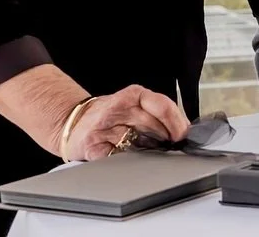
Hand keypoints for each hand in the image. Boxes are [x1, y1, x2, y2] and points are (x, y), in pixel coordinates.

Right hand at [64, 85, 189, 161]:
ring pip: (137, 143)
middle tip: (168, 145)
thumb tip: (184, 129)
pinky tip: (125, 159)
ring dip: (147, 151)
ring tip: (143, 149)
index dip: (177, 123)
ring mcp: (104, 127)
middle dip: (165, 139)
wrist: (74, 123)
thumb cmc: (110, 116)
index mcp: (133, 95)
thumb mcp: (135, 106)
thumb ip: (158, 113)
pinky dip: (126, 162)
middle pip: (153, 126)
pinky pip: (116, 158)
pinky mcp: (92, 146)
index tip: (183, 135)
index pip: (162, 106)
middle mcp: (119, 108)